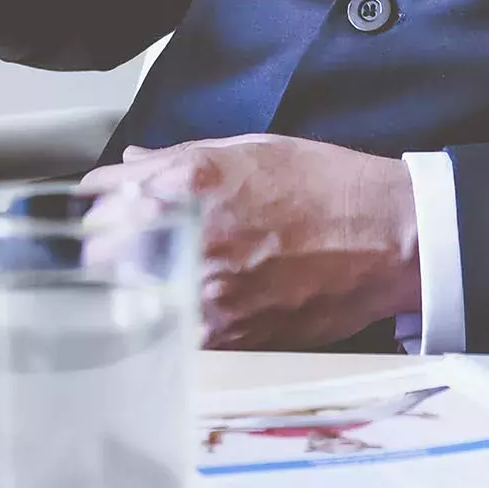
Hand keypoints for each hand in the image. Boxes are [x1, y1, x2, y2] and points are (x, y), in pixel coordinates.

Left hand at [81, 135, 421, 349]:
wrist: (389, 238)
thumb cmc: (328, 188)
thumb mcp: (251, 150)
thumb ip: (179, 158)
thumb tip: (132, 165)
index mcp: (191, 184)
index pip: (102, 198)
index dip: (99, 205)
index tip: (102, 210)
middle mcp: (192, 239)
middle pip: (101, 257)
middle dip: (105, 251)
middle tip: (120, 251)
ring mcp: (210, 294)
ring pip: (132, 302)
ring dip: (134, 292)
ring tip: (157, 281)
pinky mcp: (231, 337)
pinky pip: (174, 334)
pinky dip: (172, 323)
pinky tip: (190, 308)